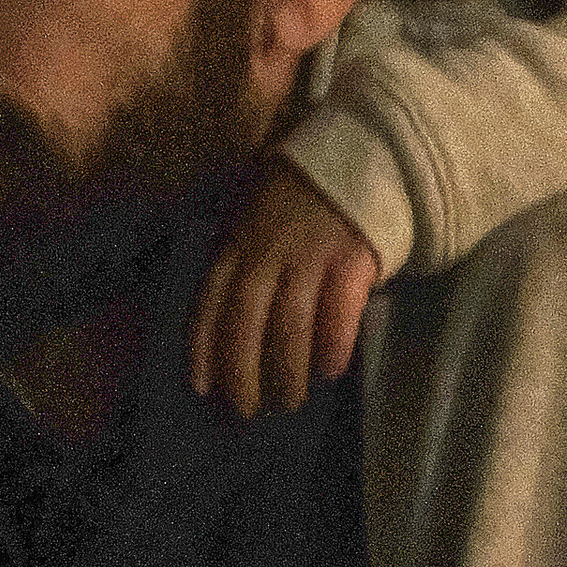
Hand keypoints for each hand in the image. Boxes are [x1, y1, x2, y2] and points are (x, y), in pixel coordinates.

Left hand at [189, 160, 381, 416]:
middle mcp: (270, 250)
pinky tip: (330, 370)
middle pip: (247, 319)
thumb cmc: (304, 197)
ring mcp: (312, 253)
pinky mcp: (353, 258)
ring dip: (287, 368)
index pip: (212, 300)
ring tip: (289, 400)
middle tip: (246, 410)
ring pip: (291, 321)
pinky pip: (340, 310)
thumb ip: (240, 256)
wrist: (364, 156)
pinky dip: (333, 343)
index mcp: (240, 242)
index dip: (204, 346)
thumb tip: (223, 320)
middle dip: (243, 369)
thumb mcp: (255, 215)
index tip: (202, 387)